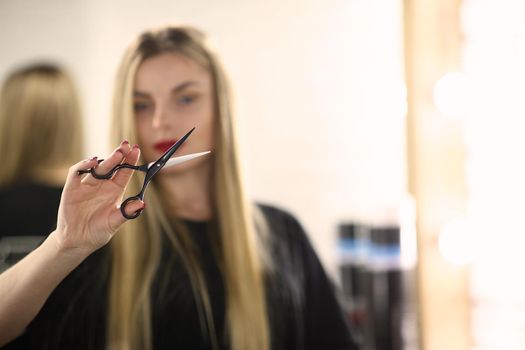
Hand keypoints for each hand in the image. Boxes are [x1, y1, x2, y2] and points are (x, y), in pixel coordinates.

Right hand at [53, 141, 143, 256]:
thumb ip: (127, 212)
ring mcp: (87, 185)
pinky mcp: (72, 188)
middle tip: (127, 145)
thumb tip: (143, 204)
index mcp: (115, 190)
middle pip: (112, 166)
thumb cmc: (98, 231)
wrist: (78, 241)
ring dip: (106, 160)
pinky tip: (92, 162)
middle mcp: (102, 185)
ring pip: (97, 168)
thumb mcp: (115, 222)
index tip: (136, 150)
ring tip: (117, 154)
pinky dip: (83, 165)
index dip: (130, 161)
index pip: (124, 172)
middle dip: (119, 155)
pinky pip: (76, 173)